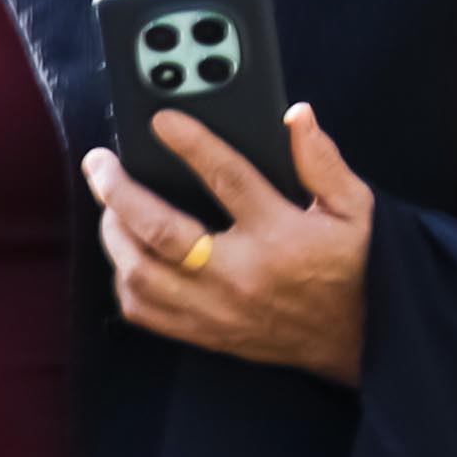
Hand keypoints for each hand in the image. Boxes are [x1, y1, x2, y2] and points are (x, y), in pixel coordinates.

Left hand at [85, 97, 373, 382]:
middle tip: (99, 163)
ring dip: (113, 235)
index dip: (191, 144)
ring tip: (108, 204)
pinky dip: (123, 279)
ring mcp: (214, 308)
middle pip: (160, 230)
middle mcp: (239, 274)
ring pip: (139, 273)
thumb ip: (323, 162)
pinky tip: (124, 253)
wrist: (356, 340)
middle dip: (118, 192)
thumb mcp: (355, 209)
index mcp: (279, 236)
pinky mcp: (202, 332)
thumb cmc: (352, 268)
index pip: (228, 178)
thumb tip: (296, 116)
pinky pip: (142, 311)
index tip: (162, 121)